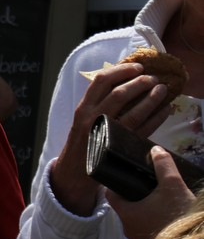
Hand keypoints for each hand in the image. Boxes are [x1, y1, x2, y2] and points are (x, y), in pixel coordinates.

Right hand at [51, 62, 172, 215]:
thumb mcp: (82, 119)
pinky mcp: (120, 147)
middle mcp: (92, 119)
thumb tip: (124, 81)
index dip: (121, 70)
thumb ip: (97, 103)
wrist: (73, 173)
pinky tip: (165, 110)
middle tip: (153, 78)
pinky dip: (157, 118)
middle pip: (119, 94)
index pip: (101, 81)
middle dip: (140, 82)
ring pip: (134, 112)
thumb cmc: (81, 142)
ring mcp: (107, 134)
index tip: (137, 66)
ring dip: (152, 98)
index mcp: (83, 109)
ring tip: (163, 90)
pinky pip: (143, 130)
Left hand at [107, 146, 195, 238]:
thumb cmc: (178, 214)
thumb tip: (155, 150)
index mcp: (126, 213)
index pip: (110, 195)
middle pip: (124, 207)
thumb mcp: (172, 185)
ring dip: (144, 209)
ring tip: (157, 197)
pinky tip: (165, 213)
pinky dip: (152, 220)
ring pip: (136, 219)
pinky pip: (147, 229)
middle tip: (144, 184)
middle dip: (133, 195)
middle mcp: (128, 228)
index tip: (124, 175)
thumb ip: (163, 166)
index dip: (115, 183)